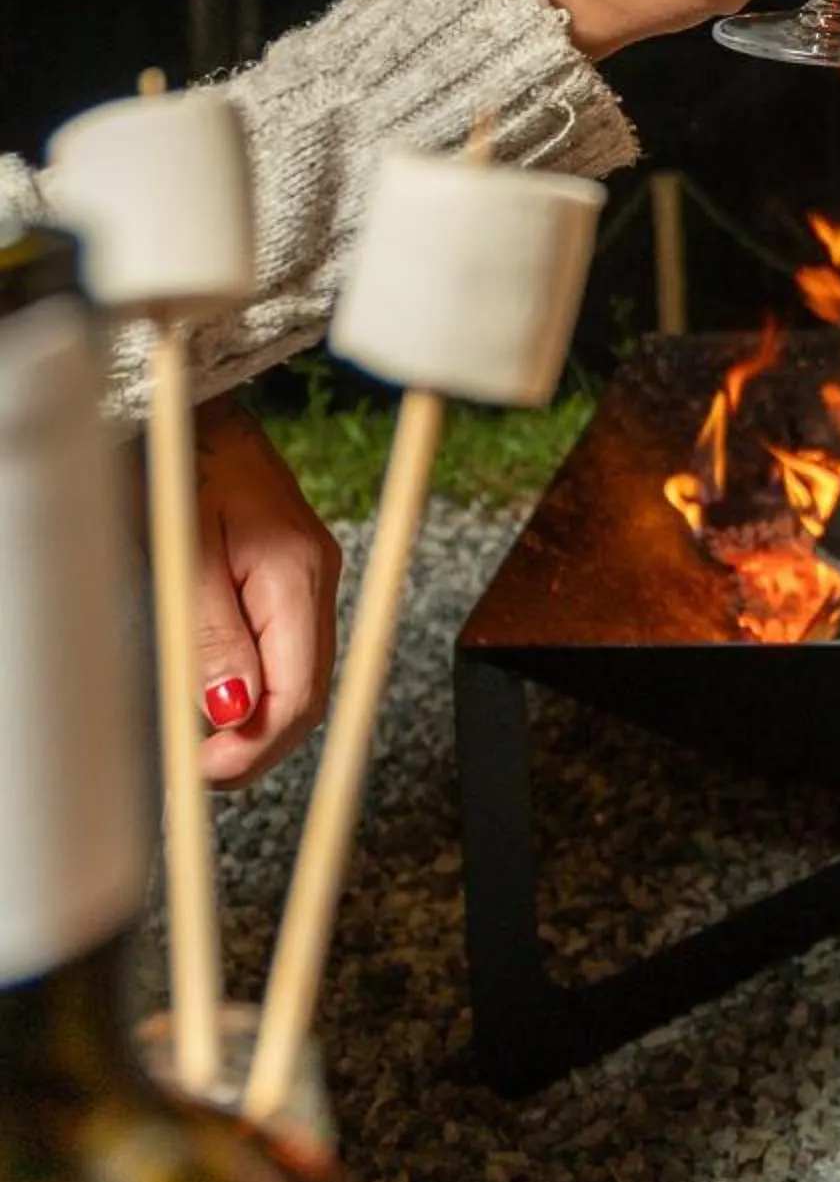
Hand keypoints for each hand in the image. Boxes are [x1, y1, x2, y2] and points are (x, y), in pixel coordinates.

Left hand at [194, 397, 342, 786]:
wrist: (194, 408)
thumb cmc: (179, 468)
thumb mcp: (181, 555)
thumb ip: (210, 635)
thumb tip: (234, 711)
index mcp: (297, 574)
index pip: (299, 692)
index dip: (257, 747)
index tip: (203, 773)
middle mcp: (317, 580)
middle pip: (308, 694)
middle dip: (257, 744)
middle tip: (196, 771)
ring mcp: (309, 578)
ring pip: (298, 677)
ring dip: (254, 721)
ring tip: (200, 744)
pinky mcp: (291, 578)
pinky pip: (286, 651)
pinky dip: (256, 687)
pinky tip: (219, 699)